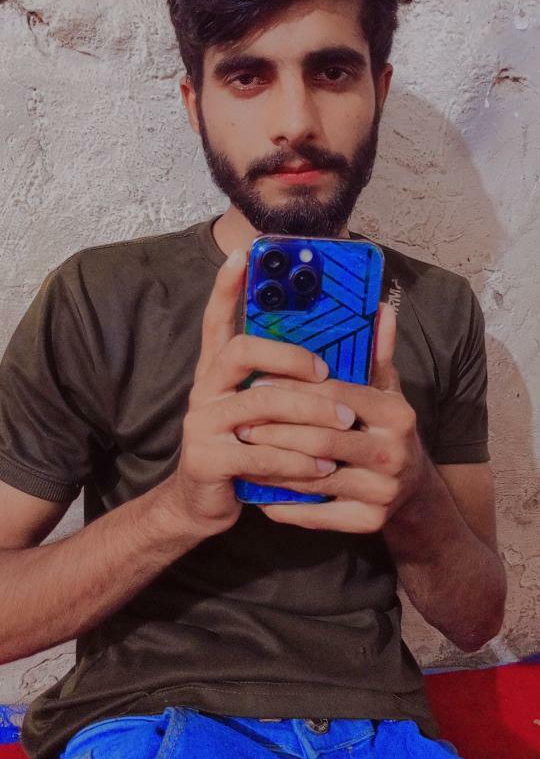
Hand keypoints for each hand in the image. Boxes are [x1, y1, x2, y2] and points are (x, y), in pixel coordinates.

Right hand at [157, 249, 356, 540]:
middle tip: (327, 371)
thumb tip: (368, 320)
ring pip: (258, 403)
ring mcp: (201, 424)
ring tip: (345, 423)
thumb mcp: (271, 409)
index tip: (243, 255)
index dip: (226, 287)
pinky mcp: (206, 460)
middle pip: (241, 352)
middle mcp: (205, 389)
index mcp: (218, 371)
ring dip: (308, 412)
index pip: (217, 320)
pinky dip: (296, 461)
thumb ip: (303, 374)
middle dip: (289, 357)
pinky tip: (323, 468)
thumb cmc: (250, 447)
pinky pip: (257, 454)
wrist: (204, 503)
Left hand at [236, 304, 430, 532]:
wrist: (413, 490)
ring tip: (242, 450)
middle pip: (320, 437)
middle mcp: (394, 453)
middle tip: (241, 420)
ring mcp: (383, 491)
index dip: (292, 388)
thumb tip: (381, 307)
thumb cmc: (386, 428)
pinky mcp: (369, 522)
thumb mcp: (387, 390)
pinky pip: (316, 513)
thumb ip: (377, 352)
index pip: (334, 396)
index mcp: (395, 414)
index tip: (257, 382)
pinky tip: (258, 489)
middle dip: (275, 429)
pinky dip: (283, 502)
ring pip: (313, 476)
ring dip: (272, 463)